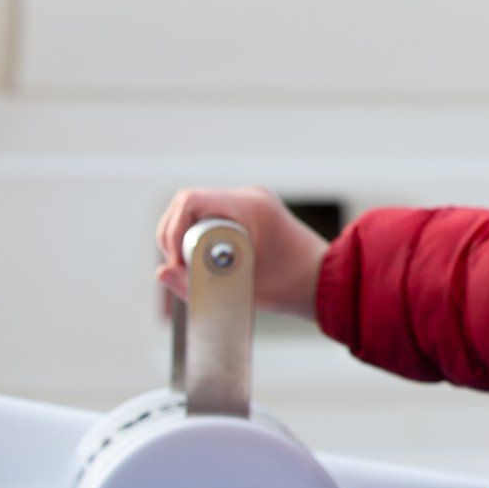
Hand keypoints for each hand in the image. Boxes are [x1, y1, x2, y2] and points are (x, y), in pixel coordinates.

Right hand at [153, 186, 330, 320]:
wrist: (328, 284)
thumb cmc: (291, 288)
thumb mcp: (240, 290)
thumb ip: (196, 286)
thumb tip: (160, 272)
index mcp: (251, 206)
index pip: (191, 202)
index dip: (173, 232)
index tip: (176, 263)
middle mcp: (250, 197)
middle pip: (188, 204)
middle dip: (173, 235)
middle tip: (178, 268)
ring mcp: (251, 203)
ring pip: (196, 210)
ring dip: (183, 236)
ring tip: (186, 266)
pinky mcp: (249, 214)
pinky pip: (211, 217)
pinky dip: (197, 235)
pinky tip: (198, 259)